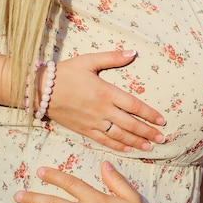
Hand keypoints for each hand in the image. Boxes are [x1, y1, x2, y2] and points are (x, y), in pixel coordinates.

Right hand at [40, 50, 165, 151]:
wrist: (40, 90)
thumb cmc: (65, 73)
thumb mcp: (89, 61)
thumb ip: (112, 58)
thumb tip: (133, 52)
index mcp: (106, 92)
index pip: (134, 105)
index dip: (150, 114)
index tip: (162, 121)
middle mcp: (102, 110)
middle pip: (131, 124)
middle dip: (148, 132)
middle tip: (163, 139)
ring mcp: (93, 122)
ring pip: (119, 135)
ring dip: (136, 142)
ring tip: (150, 148)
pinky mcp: (84, 130)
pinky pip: (104, 141)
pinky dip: (117, 146)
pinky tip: (128, 150)